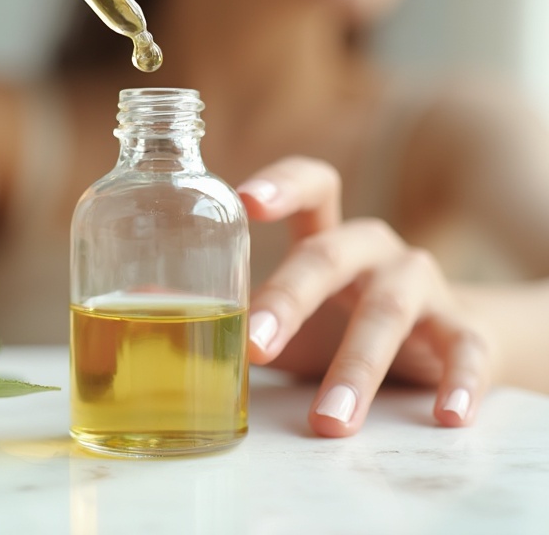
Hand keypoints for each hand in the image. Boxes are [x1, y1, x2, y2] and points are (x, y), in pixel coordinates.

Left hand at [236, 157, 491, 436]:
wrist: (446, 347)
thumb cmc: (343, 327)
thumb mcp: (292, 317)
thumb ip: (232, 312)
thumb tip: (139, 308)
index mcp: (329, 236)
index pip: (313, 184)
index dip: (282, 183)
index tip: (245, 200)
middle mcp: (374, 250)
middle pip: (330, 256)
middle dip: (290, 299)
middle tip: (255, 347)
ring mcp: (422, 286)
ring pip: (388, 312)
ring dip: (357, 367)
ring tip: (329, 420)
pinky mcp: (463, 328)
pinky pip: (464, 351)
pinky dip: (456, 382)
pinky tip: (446, 415)